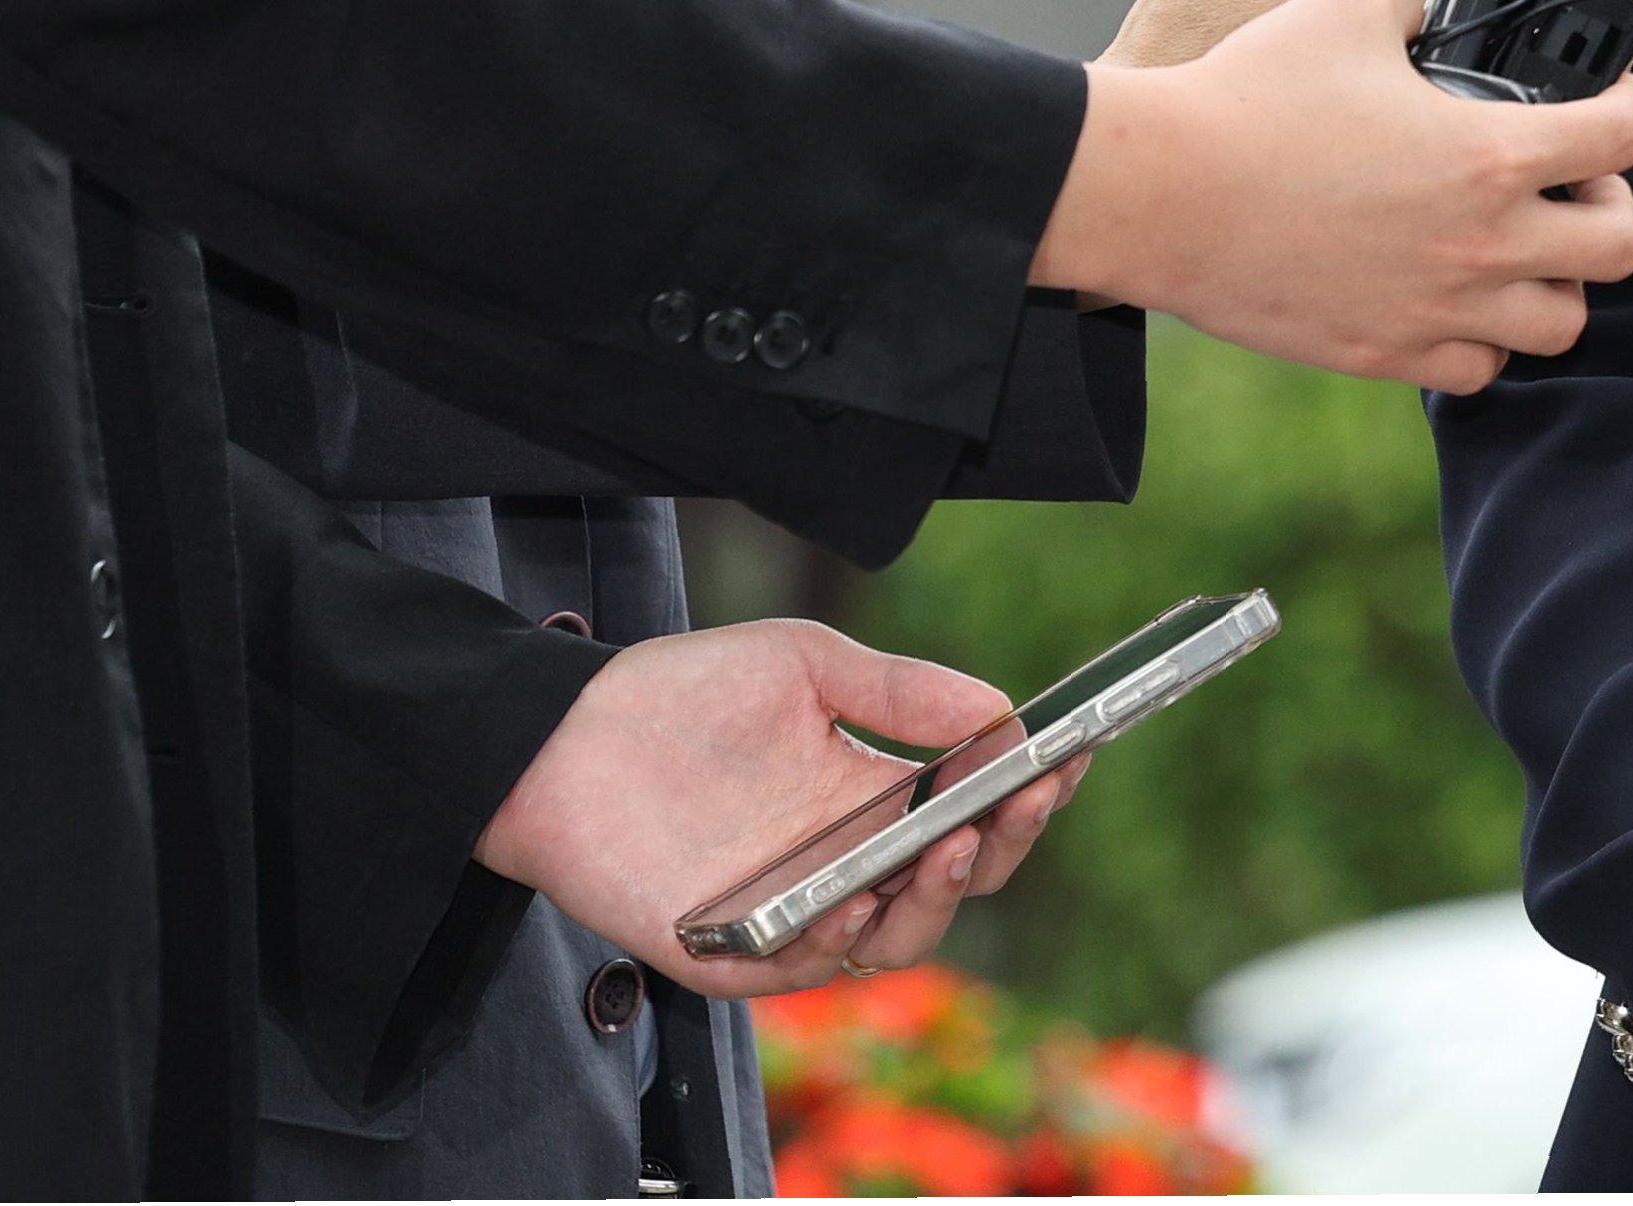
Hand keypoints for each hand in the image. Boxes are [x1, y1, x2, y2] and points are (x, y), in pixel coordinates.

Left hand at [475, 620, 1082, 997]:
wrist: (561, 737)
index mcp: (873, 797)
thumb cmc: (682, 693)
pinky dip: (837, 940)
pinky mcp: (727, 951)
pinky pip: (800, 968)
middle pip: (954, 885)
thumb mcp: (806, 664)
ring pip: (892, 939)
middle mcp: (844, 863)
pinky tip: (853, 898)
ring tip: (950, 848)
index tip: (1071, 755)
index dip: (1030, 793)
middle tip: (1024, 800)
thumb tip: (1001, 711)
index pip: (976, 814)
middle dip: (1004, 846)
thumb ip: (900, 689)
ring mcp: (791, 911)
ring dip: (934, 902)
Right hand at [1035, 0, 1632, 387]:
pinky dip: (1483, 339)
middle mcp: (1484, 243)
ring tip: (1518, 246)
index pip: (1625, 135)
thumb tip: (1432, 17)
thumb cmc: (1248, 97)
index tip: (1613, 98)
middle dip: (1610, 206)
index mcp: (1491, 154)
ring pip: (1561, 324)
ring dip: (1554, 282)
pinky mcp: (1385, 353)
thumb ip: (1418, 9)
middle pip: (1622, 247)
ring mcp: (1438, 309)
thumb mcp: (1349, 9)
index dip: (1632, 104)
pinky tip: (1454, 296)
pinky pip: (1478, 370)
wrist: (1161, 193)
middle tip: (1570, 182)